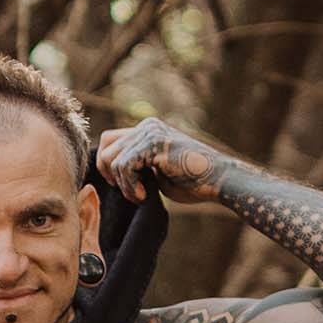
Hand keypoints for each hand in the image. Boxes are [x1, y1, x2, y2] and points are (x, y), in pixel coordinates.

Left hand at [95, 117, 218, 203]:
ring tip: (140, 196)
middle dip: (112, 176)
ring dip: (123, 185)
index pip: (109, 140)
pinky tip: (144, 195)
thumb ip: (137, 165)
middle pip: (105, 147)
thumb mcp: (156, 171)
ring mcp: (150, 132)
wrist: (217, 180)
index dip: (107, 166)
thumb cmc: (191, 182)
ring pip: (112, 159)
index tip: (120, 186)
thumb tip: (110, 172)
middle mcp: (147, 126)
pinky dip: (129, 186)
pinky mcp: (154, 144)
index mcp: (147, 130)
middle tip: (131, 194)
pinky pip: (124, 166)